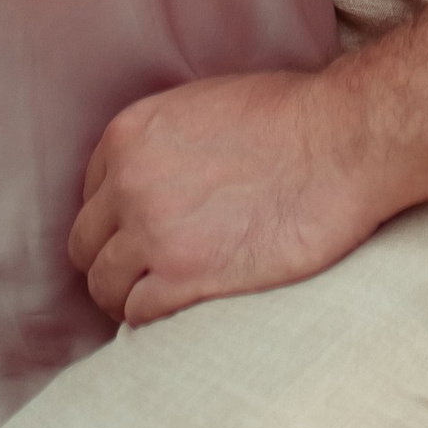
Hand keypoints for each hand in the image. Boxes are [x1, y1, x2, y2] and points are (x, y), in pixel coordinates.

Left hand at [69, 0, 427, 325]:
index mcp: (129, 135)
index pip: (91, 196)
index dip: (117, 220)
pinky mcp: (184, 280)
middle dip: (113, 262)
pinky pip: (138, 317)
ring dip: (130, 297)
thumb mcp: (204, 106)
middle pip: (86, 246)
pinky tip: (183, 312)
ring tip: (165, 299)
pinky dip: (153, 321)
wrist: (341, 142)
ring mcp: (152, 235)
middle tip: (149, 274)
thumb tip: (153, 181)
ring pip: (104, 287)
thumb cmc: (290, 118)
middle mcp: (128, 184)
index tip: (141, 235)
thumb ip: (162, 145)